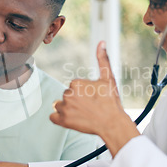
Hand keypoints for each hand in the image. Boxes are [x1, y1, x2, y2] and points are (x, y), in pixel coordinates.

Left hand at [50, 41, 139, 155]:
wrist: (112, 123)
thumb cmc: (111, 102)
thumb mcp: (108, 79)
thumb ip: (102, 60)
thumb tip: (101, 42)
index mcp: (76, 82)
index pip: (74, 87)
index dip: (83, 93)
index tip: (92, 99)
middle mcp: (68, 93)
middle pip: (66, 96)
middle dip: (75, 101)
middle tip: (89, 108)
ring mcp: (65, 107)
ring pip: (59, 106)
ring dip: (67, 109)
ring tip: (82, 114)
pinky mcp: (62, 121)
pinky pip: (53, 117)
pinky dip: (59, 119)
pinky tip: (71, 119)